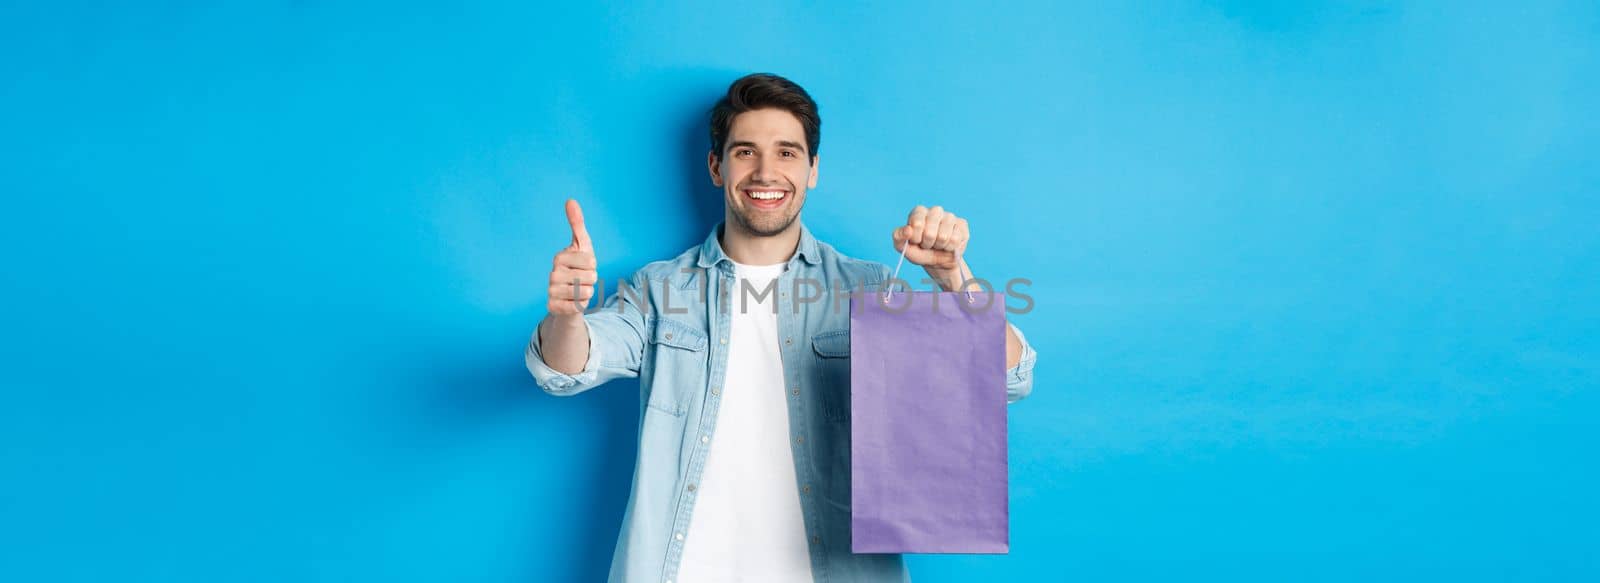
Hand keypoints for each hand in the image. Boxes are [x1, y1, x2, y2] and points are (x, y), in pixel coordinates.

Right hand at [547, 199, 597, 315]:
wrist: (570, 296)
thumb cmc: (579, 268)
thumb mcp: (582, 245)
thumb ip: (577, 223)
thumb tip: (570, 200)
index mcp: (559, 257)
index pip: (591, 261)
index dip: (593, 265)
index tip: (584, 266)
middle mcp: (552, 274)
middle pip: (591, 276)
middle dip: (592, 280)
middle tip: (582, 280)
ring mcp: (551, 291)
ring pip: (587, 291)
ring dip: (588, 293)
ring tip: (578, 290)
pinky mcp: (553, 307)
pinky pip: (579, 306)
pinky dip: (581, 305)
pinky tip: (573, 302)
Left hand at [891, 205, 969, 289]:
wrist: (938, 261)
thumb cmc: (919, 251)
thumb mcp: (903, 246)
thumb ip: (899, 237)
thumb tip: (908, 230)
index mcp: (919, 212)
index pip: (917, 224)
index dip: (916, 238)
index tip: (916, 241)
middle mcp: (935, 210)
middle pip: (930, 232)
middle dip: (928, 244)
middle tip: (928, 244)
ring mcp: (950, 216)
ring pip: (944, 236)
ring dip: (939, 246)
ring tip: (937, 244)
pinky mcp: (961, 224)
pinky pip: (955, 239)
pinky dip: (950, 248)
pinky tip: (948, 245)